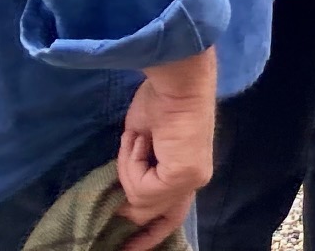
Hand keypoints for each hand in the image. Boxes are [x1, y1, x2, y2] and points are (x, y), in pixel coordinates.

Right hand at [116, 48, 215, 250]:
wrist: (178, 81)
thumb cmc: (162, 102)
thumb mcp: (142, 146)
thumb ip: (139, 177)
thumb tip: (124, 207)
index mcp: (188, 170)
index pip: (173, 213)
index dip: (150, 233)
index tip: (128, 248)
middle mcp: (195, 179)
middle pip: (163, 218)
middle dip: (137, 227)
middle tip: (119, 243)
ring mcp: (191, 180)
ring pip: (141, 200)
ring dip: (128, 169)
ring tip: (138, 138)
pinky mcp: (182, 176)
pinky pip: (140, 188)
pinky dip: (131, 163)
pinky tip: (142, 139)